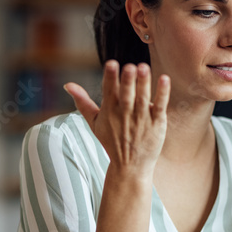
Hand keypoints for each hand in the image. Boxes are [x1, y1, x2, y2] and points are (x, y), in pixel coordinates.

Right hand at [64, 60, 170, 178]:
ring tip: (144, 67)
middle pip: (126, 95)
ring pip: (143, 98)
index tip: (112, 64)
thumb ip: (82, 102)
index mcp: (109, 111)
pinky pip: (160, 106)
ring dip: (144, 83)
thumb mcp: (94, 123)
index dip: (110, 78)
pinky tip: (164, 78)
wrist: (130, 167)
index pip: (108, 91)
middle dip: (127, 81)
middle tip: (130, 66)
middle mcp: (125, 114)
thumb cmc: (112, 141)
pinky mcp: (157, 124)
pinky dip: (162, 93)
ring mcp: (142, 119)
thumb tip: (67, 85)